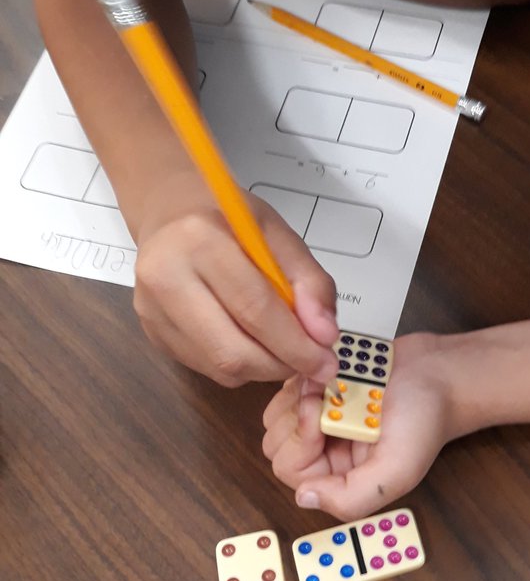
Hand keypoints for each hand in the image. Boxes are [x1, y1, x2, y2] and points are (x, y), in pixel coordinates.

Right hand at [134, 190, 339, 386]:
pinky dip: (240, 366)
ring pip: (220, 368)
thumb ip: (310, 282)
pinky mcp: (151, 332)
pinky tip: (250, 341)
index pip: (255, 309)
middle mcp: (166, 277)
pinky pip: (206, 368)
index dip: (297, 345)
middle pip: (233, 351)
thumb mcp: (279, 233)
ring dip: (263, 369)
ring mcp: (152, 309)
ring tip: (282, 348)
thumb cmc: (227, 219)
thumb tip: (324, 336)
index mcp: (200, 240)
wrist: (169, 211)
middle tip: (310, 363)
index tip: (327, 362)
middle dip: (281, 366)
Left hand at [262, 334, 452, 518]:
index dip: (300, 442)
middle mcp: (327, 455)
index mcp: (340, 480)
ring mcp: (321, 422)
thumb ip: (351, 498)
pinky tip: (328, 375)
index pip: (292, 472)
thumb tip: (304, 499)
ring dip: (297, 396)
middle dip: (296, 416)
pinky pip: (288, 390)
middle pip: (277, 444)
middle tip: (326, 397)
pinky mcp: (320, 393)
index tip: (324, 418)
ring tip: (328, 385)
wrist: (441, 373)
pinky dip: (301, 380)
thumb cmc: (426, 419)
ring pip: (278, 416)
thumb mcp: (397, 471)